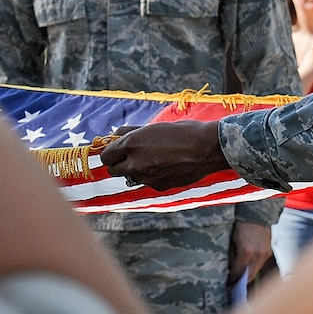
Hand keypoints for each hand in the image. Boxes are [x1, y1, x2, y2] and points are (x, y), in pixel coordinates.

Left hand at [99, 120, 227, 189]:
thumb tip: (116, 134)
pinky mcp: (159, 186)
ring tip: (154, 159)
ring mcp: (147, 178)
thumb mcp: (153, 127)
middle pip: (113, 171)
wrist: (206, 149)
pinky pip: (147, 182)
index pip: (106, 156)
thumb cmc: (181, 133)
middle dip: (119, 164)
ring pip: (131, 177)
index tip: (117, 150)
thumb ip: (131, 132)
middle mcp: (135, 163)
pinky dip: (151, 176)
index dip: (111, 153)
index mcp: (131, 144)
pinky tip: (166, 166)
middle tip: (130, 156)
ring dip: (136, 170)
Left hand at [229, 221, 270, 285]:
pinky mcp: (269, 251)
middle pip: (249, 276)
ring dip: (248, 275)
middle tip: (233, 285)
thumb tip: (231, 267)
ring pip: (256, 270)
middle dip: (241, 281)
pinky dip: (253, 267)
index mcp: (246, 252)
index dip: (232, 279)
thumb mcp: (232, 239)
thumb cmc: (240, 224)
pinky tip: (247, 267)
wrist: (256, 211)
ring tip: (239, 278)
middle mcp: (257, 255)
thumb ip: (232, 255)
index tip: (227, 284)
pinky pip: (260, 263)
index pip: (238, 272)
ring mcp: (265, 253)